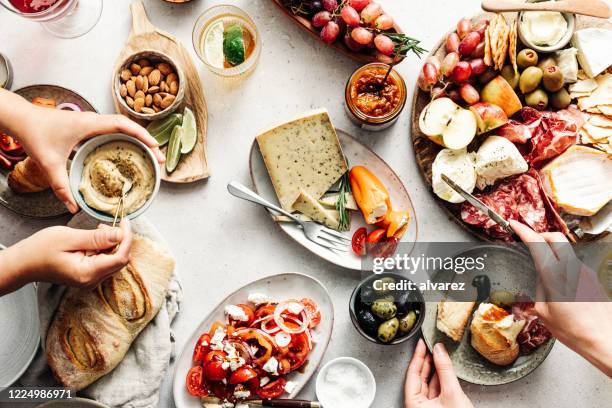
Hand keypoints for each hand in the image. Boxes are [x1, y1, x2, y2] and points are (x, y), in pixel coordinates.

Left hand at [0, 89, 163, 211]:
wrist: (20, 118)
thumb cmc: (34, 134)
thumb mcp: (48, 164)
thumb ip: (61, 187)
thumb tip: (73, 207)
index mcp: (90, 124)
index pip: (123, 124)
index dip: (142, 135)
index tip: (154, 148)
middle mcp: (94, 120)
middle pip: (128, 126)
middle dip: (146, 140)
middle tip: (158, 157)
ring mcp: (91, 122)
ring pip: (122, 127)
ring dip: (137, 139)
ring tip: (149, 154)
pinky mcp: (87, 126)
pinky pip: (113, 130)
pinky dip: (125, 139)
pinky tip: (127, 151)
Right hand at [0, 220, 132, 295]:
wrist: (23, 264)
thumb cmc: (40, 250)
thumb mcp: (68, 237)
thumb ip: (96, 238)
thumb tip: (120, 234)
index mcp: (88, 273)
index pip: (121, 257)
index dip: (127, 238)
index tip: (125, 221)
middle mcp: (92, 280)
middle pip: (120, 260)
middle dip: (119, 240)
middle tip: (104, 225)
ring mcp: (90, 280)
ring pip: (114, 260)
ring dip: (111, 243)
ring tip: (95, 231)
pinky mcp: (88, 275)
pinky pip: (105, 261)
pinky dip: (103, 248)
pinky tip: (92, 240)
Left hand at [404, 339, 472, 407]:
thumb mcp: (452, 392)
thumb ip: (444, 369)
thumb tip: (439, 350)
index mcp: (413, 404)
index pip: (412, 374)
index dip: (418, 357)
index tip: (421, 343)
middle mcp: (417, 406)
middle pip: (419, 378)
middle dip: (426, 361)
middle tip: (431, 345)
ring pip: (428, 384)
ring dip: (434, 369)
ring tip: (439, 353)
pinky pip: (436, 390)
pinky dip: (440, 379)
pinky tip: (444, 368)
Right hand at [511, 220, 611, 376]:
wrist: (604, 340)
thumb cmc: (573, 331)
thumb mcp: (543, 312)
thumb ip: (539, 289)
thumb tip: (540, 279)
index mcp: (556, 275)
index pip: (537, 243)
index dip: (523, 231)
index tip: (514, 225)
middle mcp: (573, 268)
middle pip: (556, 237)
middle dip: (540, 235)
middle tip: (529, 242)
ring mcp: (585, 271)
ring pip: (566, 251)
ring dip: (552, 252)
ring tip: (543, 269)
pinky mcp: (593, 278)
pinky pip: (574, 264)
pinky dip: (563, 266)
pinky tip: (559, 284)